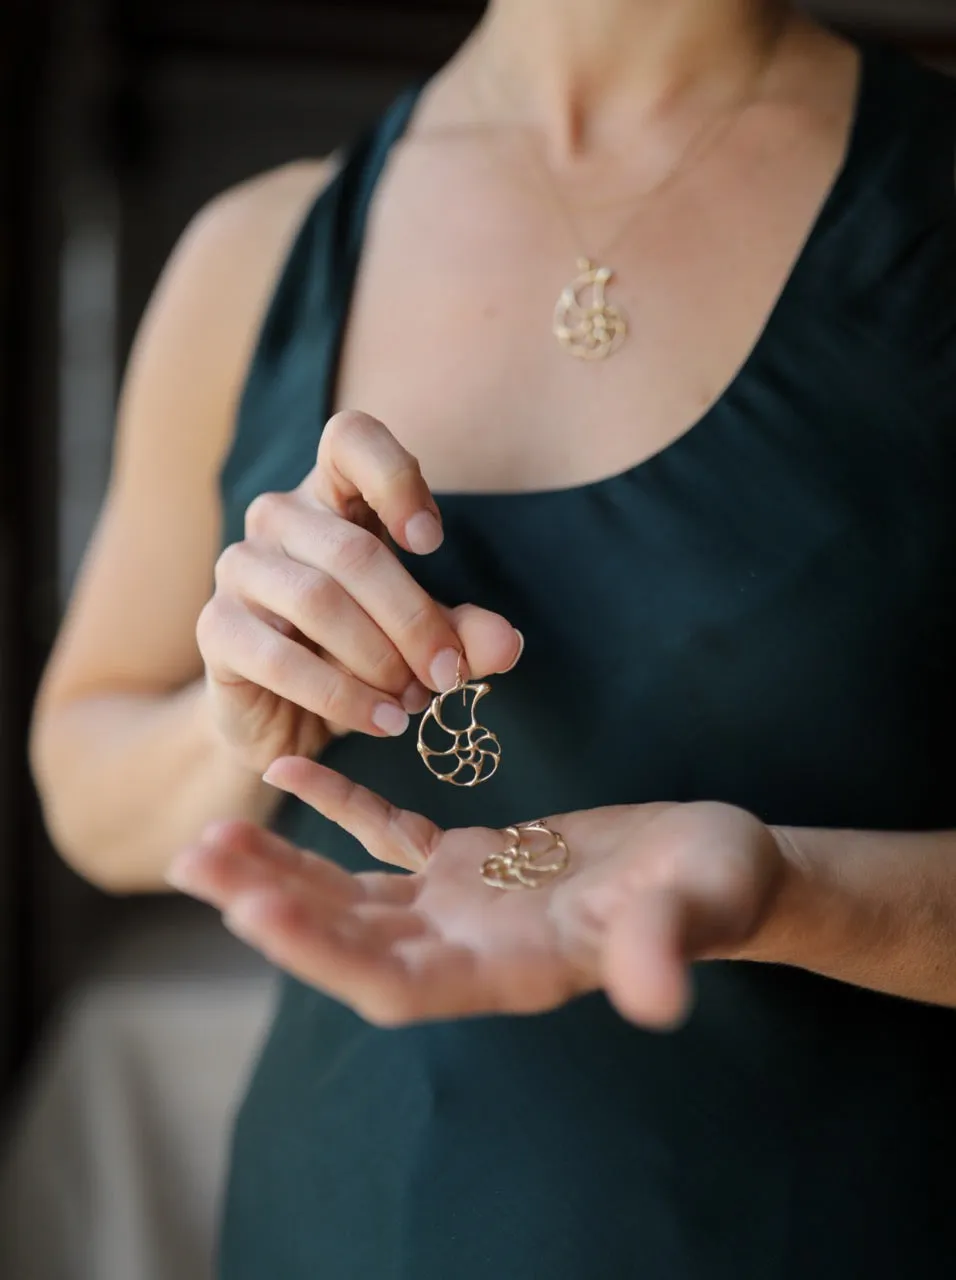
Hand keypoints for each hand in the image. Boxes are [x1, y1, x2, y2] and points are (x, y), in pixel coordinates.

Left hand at [167, 759, 788, 1028]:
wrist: (719, 862)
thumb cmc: (719, 886)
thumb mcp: (699, 904)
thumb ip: (665, 945)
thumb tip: (655, 996)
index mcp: (510, 969)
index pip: (395, 978)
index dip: (325, 952)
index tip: (255, 909)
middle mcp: (471, 948)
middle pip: (350, 938)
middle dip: (272, 904)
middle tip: (195, 860)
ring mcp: (465, 905)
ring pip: (355, 892)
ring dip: (285, 866)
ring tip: (212, 833)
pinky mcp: (473, 861)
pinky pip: (392, 836)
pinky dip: (343, 810)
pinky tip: (295, 771)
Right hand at [196, 410, 521, 771]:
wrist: (284, 719)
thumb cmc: (357, 658)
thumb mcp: (421, 643)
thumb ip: (463, 635)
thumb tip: (507, 644)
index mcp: (332, 496)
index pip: (351, 438)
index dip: (394, 477)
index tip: (432, 542)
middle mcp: (279, 519)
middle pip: (354, 549)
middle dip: (413, 620)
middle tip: (445, 675)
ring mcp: (240, 568)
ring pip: (318, 600)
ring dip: (377, 660)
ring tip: (411, 702)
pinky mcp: (216, 628)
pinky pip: (278, 656)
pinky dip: (339, 695)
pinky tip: (379, 721)